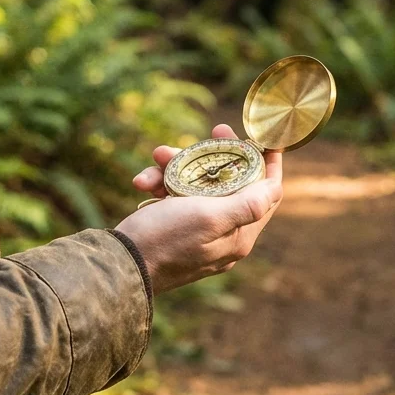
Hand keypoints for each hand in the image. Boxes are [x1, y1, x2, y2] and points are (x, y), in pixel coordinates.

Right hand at [118, 124, 282, 292]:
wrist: (118, 264)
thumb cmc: (163, 239)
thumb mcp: (208, 217)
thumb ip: (246, 205)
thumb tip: (276, 189)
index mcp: (239, 234)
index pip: (268, 196)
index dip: (269, 164)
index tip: (263, 138)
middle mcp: (224, 235)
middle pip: (233, 185)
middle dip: (217, 156)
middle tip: (214, 130)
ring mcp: (200, 233)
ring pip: (199, 186)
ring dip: (178, 167)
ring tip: (158, 157)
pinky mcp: (176, 230)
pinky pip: (176, 198)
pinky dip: (161, 185)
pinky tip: (143, 182)